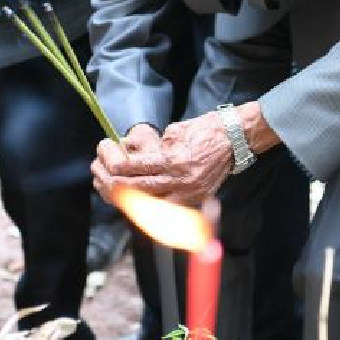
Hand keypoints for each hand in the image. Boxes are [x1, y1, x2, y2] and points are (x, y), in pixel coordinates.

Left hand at [92, 112, 234, 205]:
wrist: (236, 138)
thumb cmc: (207, 129)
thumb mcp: (176, 131)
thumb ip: (156, 147)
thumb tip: (136, 155)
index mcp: (176, 161)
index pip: (138, 169)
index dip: (118, 167)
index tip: (105, 163)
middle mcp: (183, 182)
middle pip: (140, 191)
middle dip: (118, 186)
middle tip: (103, 180)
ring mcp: (191, 194)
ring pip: (151, 206)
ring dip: (130, 202)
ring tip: (114, 195)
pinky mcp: (196, 199)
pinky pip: (168, 210)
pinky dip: (151, 209)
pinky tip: (138, 205)